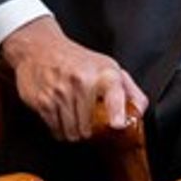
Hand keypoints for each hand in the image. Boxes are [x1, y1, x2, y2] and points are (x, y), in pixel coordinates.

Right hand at [0, 16, 145, 143]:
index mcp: (104, 74)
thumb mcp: (108, 68)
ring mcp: (60, 92)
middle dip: (89, 132)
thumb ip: (130, 91)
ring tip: (74, 119)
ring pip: (71, 133)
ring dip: (74, 133)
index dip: (116, 112)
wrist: (41, 48)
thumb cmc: (78, 61)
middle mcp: (82, 82)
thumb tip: (139, 112)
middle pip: (89, 129)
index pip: (113, 94)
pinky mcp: (42, 100)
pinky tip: (61, 117)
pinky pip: (55, 129)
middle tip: (88, 122)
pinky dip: (59, 130)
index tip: (116, 123)